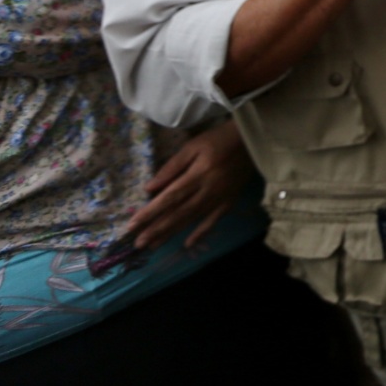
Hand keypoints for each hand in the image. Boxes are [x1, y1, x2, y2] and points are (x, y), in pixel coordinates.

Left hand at [120, 122, 252, 250]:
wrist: (252, 140)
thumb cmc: (219, 139)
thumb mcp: (193, 146)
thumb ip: (172, 167)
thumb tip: (150, 188)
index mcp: (198, 175)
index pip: (169, 198)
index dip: (150, 213)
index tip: (132, 225)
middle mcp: (208, 191)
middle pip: (178, 213)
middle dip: (156, 229)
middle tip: (138, 244)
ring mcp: (220, 198)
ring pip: (192, 219)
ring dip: (172, 233)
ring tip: (153, 246)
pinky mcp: (229, 201)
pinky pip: (214, 221)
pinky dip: (201, 233)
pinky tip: (188, 244)